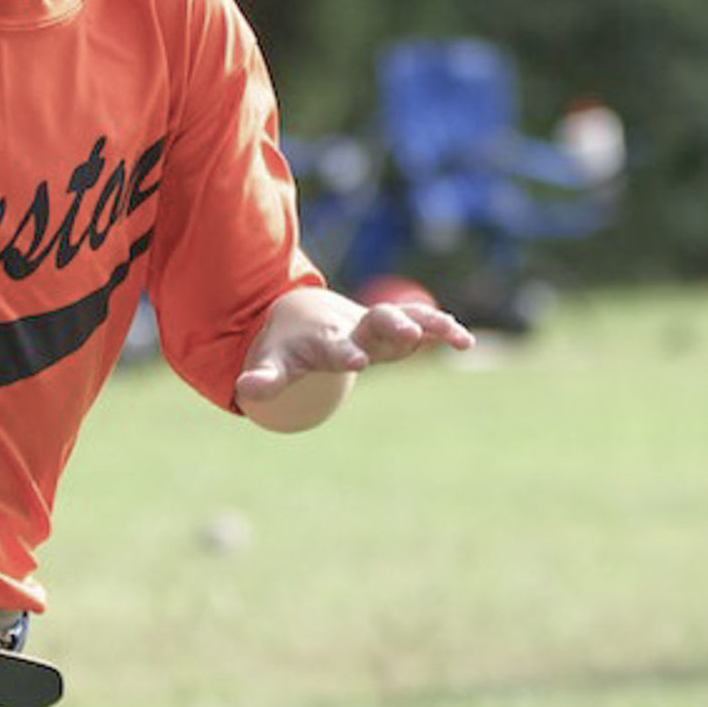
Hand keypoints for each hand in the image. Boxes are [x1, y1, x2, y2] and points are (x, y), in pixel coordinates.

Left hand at [234, 289, 473, 429]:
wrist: (305, 314)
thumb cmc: (289, 346)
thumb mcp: (274, 363)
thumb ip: (264, 379)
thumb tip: (243, 392)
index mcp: (325, 340)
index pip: (335, 347)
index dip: (344, 353)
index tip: (356, 361)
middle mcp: (356, 328)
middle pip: (377, 322)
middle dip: (393, 325)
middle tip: (410, 332)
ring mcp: (378, 325)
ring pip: (407, 317)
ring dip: (429, 323)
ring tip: (456, 335)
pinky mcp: (395, 328)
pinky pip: (422, 324)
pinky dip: (441, 330)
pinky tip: (465, 341)